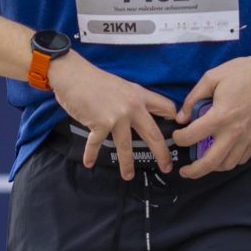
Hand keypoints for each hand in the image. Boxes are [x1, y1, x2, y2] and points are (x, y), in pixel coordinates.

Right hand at [48, 52, 180, 180]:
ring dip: (127, 164)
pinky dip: (91, 154)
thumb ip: (132, 100)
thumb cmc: (94, 80)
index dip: (174, 118)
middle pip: (154, 133)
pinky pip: (97, 143)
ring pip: (126, 146)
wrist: (73, 74)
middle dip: (162, 153)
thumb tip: (139, 115)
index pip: (166, 107)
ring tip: (128, 176)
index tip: (178, 131)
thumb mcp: (121, 86)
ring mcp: (117, 116)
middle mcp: (132, 106)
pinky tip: (89, 163)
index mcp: (139, 95)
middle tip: (166, 167)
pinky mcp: (100, 123)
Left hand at [171, 51, 250, 179]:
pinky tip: (223, 155)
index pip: (192, 136)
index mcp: (220, 115)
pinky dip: (229, 161)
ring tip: (204, 163)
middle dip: (194, 171)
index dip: (179, 138)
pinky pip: (241, 159)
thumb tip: (182, 117)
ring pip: (227, 164)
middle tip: (185, 171)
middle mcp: (233, 132)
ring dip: (212, 168)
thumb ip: (193, 98)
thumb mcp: (212, 78)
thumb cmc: (244, 73)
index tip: (177, 135)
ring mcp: (247, 138)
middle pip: (210, 162)